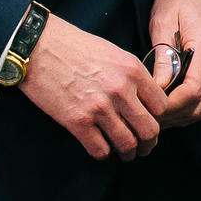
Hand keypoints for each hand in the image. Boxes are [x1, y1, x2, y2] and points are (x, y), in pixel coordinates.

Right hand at [19, 14, 165, 159]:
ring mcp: (99, 108)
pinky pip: (100, 150)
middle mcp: (120, 90)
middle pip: (150, 130)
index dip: (157, 117)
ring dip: (128, 153)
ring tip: (125, 153)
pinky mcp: (77, 122)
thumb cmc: (75, 46)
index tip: (150, 121)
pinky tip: (101, 148)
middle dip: (149, 143)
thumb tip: (144, 99)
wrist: (39, 47)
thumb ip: (132, 76)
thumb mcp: (114, 53)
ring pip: (127, 144)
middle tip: (144, 146)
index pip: (161, 106)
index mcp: (133, 71)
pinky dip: (103, 154)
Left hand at [149, 0, 200, 128]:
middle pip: (197, 105)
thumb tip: (158, 87)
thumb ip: (163, 55)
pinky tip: (167, 105)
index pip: (192, 91)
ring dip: (177, 115)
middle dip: (169, 115)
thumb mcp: (163, 21)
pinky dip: (186, 110)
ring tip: (152, 111)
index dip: (168, 105)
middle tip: (142, 113)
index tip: (146, 106)